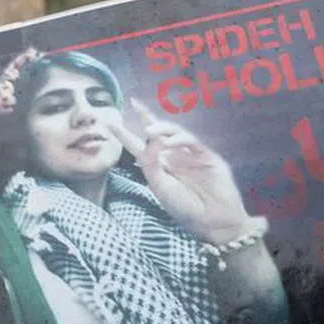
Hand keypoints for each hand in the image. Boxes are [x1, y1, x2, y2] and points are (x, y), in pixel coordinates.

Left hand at [108, 99, 255, 244]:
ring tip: (150, 129)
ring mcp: (189, 154)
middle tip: (133, 103)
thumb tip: (151, 136)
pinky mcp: (205, 154)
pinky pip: (189, 140)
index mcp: (158, 168)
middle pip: (157, 132)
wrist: (213, 220)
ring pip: (173, 132)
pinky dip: (177, 139)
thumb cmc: (185, 208)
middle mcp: (172, 158)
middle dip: (145, 116)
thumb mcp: (160, 187)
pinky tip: (167, 142)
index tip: (110, 124)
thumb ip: (151, 162)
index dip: (125, 135)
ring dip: (161, 127)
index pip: (138, 147)